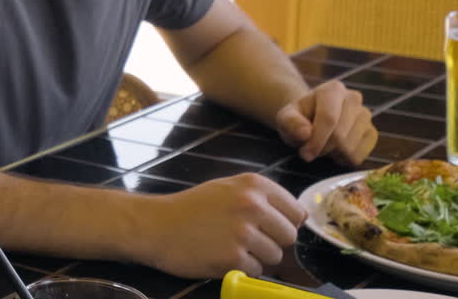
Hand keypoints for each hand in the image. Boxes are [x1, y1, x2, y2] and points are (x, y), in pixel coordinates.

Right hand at [140, 173, 305, 277]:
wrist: (156, 225)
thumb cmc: (191, 208)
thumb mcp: (227, 188)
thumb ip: (262, 197)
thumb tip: (301, 218)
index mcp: (253, 185)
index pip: (296, 212)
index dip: (283, 223)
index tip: (265, 226)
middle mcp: (252, 205)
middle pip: (289, 236)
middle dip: (271, 242)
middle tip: (245, 239)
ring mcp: (243, 232)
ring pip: (275, 256)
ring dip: (257, 257)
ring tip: (230, 247)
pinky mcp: (233, 258)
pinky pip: (256, 271)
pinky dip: (241, 269)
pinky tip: (221, 256)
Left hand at [275, 80, 376, 164]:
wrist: (311, 119)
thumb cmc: (298, 118)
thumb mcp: (286, 118)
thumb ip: (291, 123)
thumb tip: (305, 134)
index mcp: (333, 89)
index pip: (329, 118)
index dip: (316, 140)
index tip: (305, 154)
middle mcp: (354, 98)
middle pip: (340, 135)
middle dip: (322, 148)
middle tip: (309, 148)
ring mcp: (366, 115)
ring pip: (350, 147)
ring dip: (332, 154)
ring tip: (322, 145)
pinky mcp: (372, 133)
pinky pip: (360, 155)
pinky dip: (344, 159)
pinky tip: (334, 150)